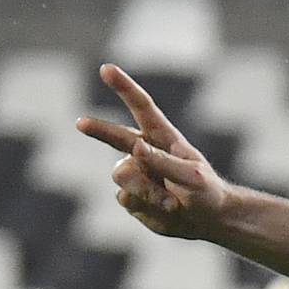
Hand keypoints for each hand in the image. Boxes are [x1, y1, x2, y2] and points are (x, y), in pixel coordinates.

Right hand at [76, 64, 235, 240]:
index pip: (142, 108)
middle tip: (81, 123)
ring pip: (123, 177)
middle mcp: (145, 152)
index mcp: (164, 138)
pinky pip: (127, 199)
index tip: (107, 68)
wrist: (207, 220)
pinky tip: (166, 211)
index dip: (124, 87)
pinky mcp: (130, 196)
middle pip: (116, 137)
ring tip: (172, 203)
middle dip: (99, 129)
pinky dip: (147, 207)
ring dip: (147, 191)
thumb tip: (136, 148)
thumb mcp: (192, 177)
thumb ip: (164, 162)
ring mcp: (135, 174)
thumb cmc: (206, 193)